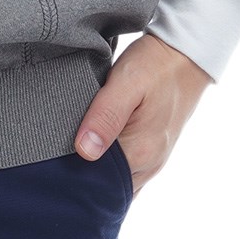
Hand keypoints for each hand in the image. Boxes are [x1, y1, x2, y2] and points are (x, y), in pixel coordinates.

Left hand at [73, 32, 212, 196]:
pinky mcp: (152, 147)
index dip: (75, 172)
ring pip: (118, 178)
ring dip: (96, 167)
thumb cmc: (154, 65)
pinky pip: (126, 167)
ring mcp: (153, 158)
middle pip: (108, 184)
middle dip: (83, 174)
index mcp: (141, 152)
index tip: (54, 156)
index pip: (99, 181)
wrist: (185, 54)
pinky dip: (109, 161)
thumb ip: (106, 116)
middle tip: (57, 151)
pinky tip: (93, 142)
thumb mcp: (126, 83)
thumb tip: (85, 152)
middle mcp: (149, 164)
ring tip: (71, 145)